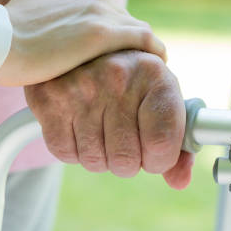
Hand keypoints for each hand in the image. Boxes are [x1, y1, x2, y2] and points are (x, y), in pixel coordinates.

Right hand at [0, 0, 166, 85]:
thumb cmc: (8, 24)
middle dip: (129, 40)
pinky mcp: (103, 34)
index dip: (115, 28)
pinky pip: (144, 40)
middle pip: (124, 19)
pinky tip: (162, 62)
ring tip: (147, 67)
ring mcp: (99, 12)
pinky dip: (156, 50)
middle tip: (133, 63)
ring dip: (143, 47)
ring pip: (136, 29)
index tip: (116, 47)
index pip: (109, 9)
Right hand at [25, 50, 193, 189]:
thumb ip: (179, 145)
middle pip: (126, 161)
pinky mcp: (50, 98)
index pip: (161, 144)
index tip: (154, 152)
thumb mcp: (163, 102)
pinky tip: (80, 126)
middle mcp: (119, 76)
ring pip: (95, 161)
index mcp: (155, 75)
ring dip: (100, 156)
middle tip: (125, 139)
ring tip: (102, 128)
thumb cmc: (134, 84)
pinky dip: (74, 149)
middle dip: (127, 161)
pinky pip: (65, 153)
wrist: (86, 50)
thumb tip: (179, 181)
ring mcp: (82, 86)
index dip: (158, 160)